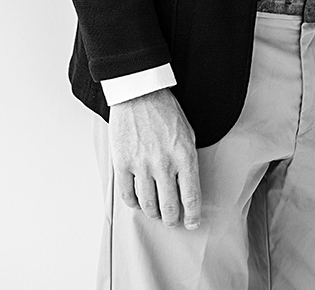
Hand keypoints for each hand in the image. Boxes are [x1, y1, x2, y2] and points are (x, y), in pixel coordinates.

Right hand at [109, 87, 201, 228]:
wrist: (140, 93)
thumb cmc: (166, 111)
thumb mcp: (188, 133)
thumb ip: (188, 161)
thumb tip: (187, 187)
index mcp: (184, 156)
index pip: (191, 197)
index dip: (192, 216)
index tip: (191, 223)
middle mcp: (164, 164)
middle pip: (169, 207)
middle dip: (172, 219)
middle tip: (172, 220)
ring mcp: (141, 165)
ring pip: (148, 205)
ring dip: (154, 213)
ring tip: (156, 211)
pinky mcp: (122, 163)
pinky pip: (127, 195)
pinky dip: (134, 203)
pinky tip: (139, 200)